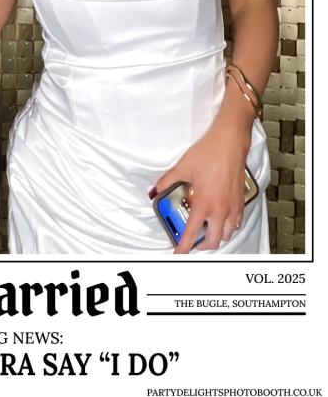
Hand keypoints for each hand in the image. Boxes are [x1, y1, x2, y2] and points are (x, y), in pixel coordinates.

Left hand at [152, 119, 249, 253]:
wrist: (230, 142)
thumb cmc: (209, 153)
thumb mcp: (182, 167)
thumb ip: (167, 181)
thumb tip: (156, 190)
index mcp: (204, 204)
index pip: (192, 233)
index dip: (184, 247)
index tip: (178, 254)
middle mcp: (220, 210)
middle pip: (213, 241)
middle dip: (202, 246)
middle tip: (192, 242)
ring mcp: (233, 207)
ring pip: (227, 234)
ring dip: (217, 237)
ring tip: (206, 231)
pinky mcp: (240, 201)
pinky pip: (236, 223)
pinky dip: (228, 226)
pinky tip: (221, 219)